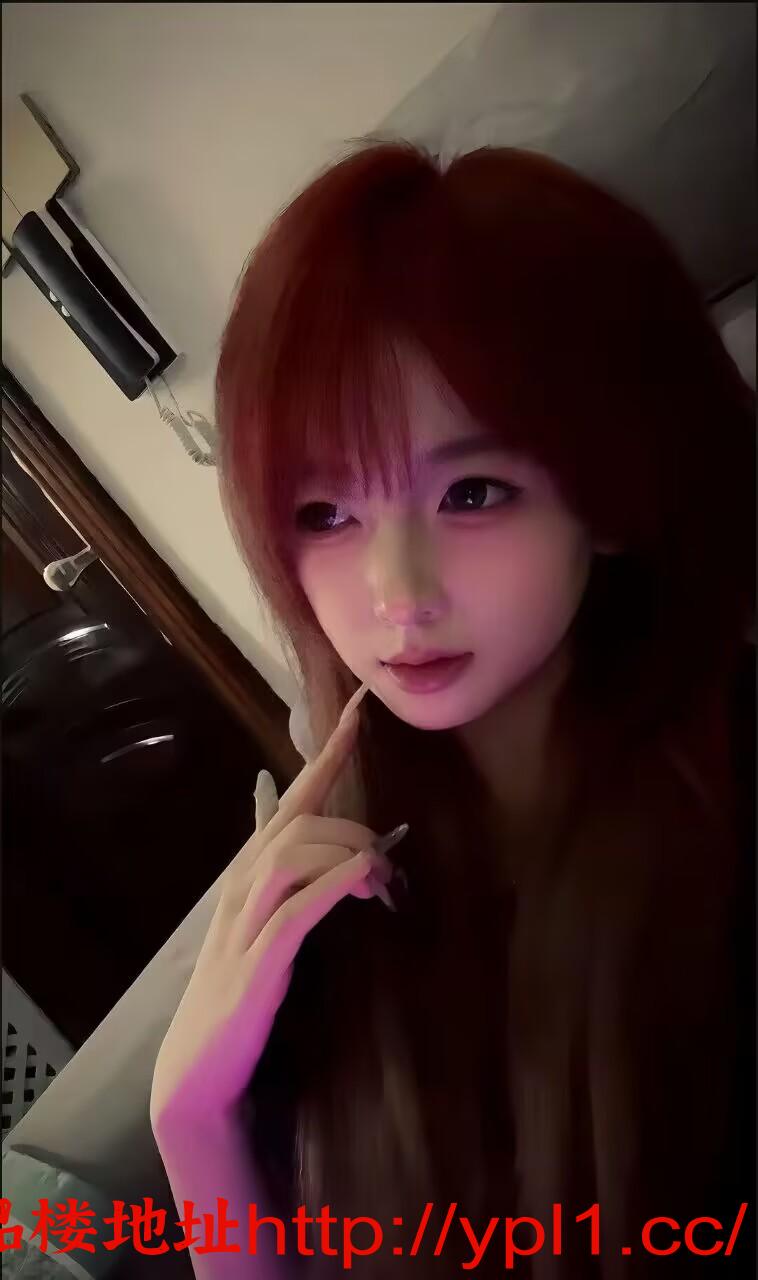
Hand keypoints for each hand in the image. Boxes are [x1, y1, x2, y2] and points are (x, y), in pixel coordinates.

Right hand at [150, 684, 392, 1132]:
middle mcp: (243, 884)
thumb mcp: (258, 916)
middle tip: (388, 857)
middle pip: (300, 819)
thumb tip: (282, 807)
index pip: (294, 796)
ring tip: (382, 880)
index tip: (360, 711)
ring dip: (349, 853)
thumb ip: (276, 864)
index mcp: (249, 870)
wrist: (198, 1066)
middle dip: (354, 823)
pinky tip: (365, 878)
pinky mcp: (259, 962)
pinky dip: (335, 885)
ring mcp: (247, 922)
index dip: (328, 753)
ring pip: (296, 854)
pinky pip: (299, 909)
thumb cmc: (236, 987)